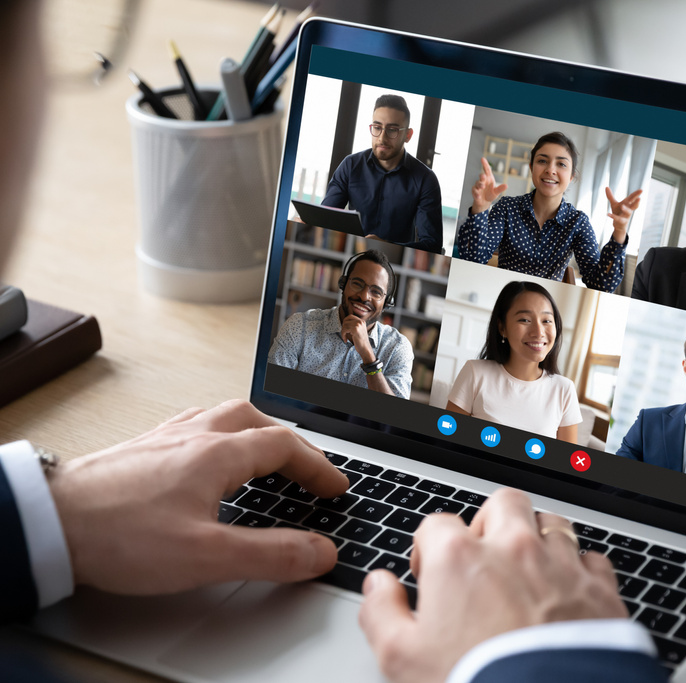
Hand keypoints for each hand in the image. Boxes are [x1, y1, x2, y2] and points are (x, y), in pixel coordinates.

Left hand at [49, 399, 348, 594]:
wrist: (47, 521)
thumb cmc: (117, 535)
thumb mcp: (206, 556)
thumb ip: (271, 554)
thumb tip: (319, 551)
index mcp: (217, 453)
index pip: (285, 446)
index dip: (318, 466)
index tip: (335, 488)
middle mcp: (193, 435)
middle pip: (258, 421)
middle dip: (292, 444)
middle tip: (308, 470)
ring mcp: (164, 438)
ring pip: (224, 417)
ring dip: (256, 432)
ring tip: (267, 453)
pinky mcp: (140, 449)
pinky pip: (194, 426)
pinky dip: (220, 435)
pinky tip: (208, 454)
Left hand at [340, 314, 372, 359]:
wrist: (365, 348)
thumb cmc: (360, 341)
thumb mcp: (357, 331)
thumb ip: (352, 325)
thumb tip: (343, 322)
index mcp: (362, 321)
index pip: (350, 316)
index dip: (345, 322)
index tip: (345, 329)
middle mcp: (360, 321)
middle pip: (346, 320)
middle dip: (343, 327)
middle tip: (344, 333)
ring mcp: (358, 324)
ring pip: (344, 325)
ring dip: (343, 332)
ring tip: (345, 338)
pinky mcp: (355, 329)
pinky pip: (344, 330)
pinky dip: (343, 335)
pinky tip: (345, 340)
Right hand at [359, 488, 625, 682]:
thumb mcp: (401, 660)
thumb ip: (381, 615)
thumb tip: (378, 588)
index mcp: (459, 559)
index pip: (437, 526)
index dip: (429, 549)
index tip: (431, 576)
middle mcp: (513, 549)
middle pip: (502, 504)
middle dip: (491, 524)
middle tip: (484, 559)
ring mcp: (561, 565)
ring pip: (551, 523)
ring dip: (538, 540)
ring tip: (528, 573)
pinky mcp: (600, 591)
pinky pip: (592, 559)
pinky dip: (580, 571)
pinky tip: (569, 596)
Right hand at [470, 157, 507, 213]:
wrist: (484, 202)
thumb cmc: (490, 194)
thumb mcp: (496, 192)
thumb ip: (500, 189)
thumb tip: (506, 185)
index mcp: (489, 178)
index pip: (487, 170)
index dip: (485, 164)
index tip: (482, 158)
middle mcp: (483, 181)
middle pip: (481, 176)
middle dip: (482, 176)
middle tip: (483, 176)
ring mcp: (478, 186)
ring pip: (477, 183)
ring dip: (480, 185)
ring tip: (482, 187)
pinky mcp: (474, 191)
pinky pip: (474, 191)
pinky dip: (476, 193)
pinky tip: (479, 196)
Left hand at [606, 186, 642, 242]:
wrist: (619, 225)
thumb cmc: (618, 212)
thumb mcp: (614, 203)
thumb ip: (610, 196)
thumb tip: (606, 187)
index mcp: (628, 204)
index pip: (633, 198)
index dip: (637, 194)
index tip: (642, 190)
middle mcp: (629, 209)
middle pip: (634, 205)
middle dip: (636, 202)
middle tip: (639, 198)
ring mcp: (626, 216)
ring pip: (628, 212)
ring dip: (626, 209)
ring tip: (622, 206)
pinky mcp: (622, 222)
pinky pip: (618, 219)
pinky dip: (613, 216)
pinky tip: (608, 214)